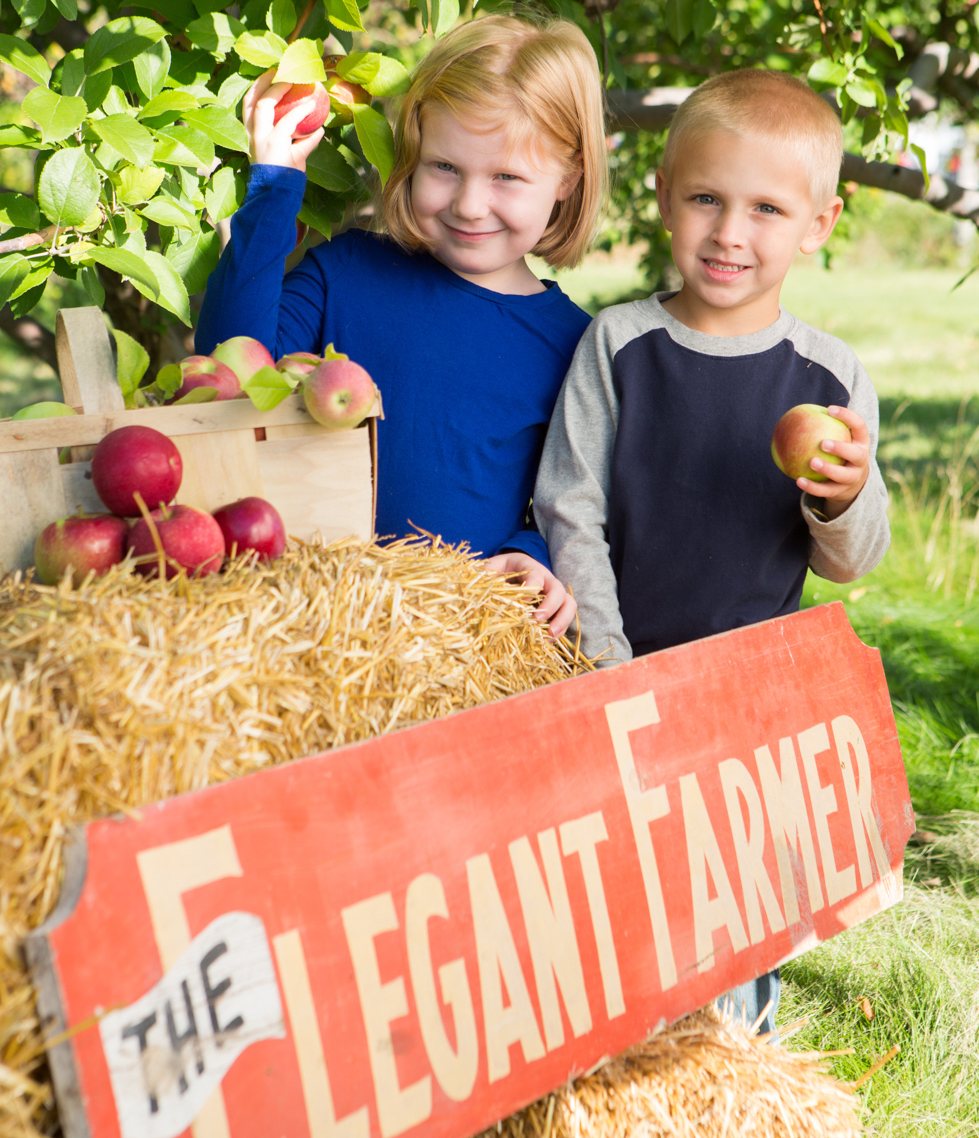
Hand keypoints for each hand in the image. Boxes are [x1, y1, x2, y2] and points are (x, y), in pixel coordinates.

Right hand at [243, 70, 323, 172]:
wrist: (277, 197)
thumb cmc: (283, 175)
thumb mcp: (290, 154)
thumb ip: (301, 140)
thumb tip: (319, 128)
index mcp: (251, 134)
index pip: (248, 104)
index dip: (258, 86)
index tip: (271, 74)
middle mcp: (251, 134)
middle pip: (252, 99)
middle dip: (264, 81)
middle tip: (281, 69)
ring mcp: (261, 139)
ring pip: (266, 106)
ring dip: (280, 90)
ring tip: (296, 81)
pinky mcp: (275, 145)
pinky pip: (289, 123)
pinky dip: (301, 112)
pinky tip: (312, 106)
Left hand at [483, 553, 576, 639]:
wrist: (511, 570)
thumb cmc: (500, 569)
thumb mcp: (491, 566)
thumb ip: (485, 572)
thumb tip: (480, 585)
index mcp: (530, 566)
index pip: (536, 575)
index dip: (532, 587)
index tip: (523, 602)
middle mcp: (547, 579)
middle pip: (558, 590)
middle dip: (550, 606)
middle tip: (537, 620)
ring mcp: (553, 594)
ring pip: (568, 605)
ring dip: (562, 621)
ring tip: (550, 636)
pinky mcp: (555, 608)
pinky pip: (564, 618)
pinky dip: (559, 631)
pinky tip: (547, 642)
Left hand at [796, 405, 870, 519]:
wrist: (851, 484)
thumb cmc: (840, 454)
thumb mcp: (840, 439)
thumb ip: (825, 427)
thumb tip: (798, 411)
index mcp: (861, 443)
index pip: (859, 426)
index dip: (847, 417)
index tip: (830, 409)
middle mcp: (861, 461)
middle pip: (856, 455)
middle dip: (841, 448)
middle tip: (823, 443)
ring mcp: (853, 478)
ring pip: (842, 475)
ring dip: (827, 469)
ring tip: (811, 462)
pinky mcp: (841, 492)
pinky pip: (826, 491)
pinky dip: (812, 487)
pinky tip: (798, 481)